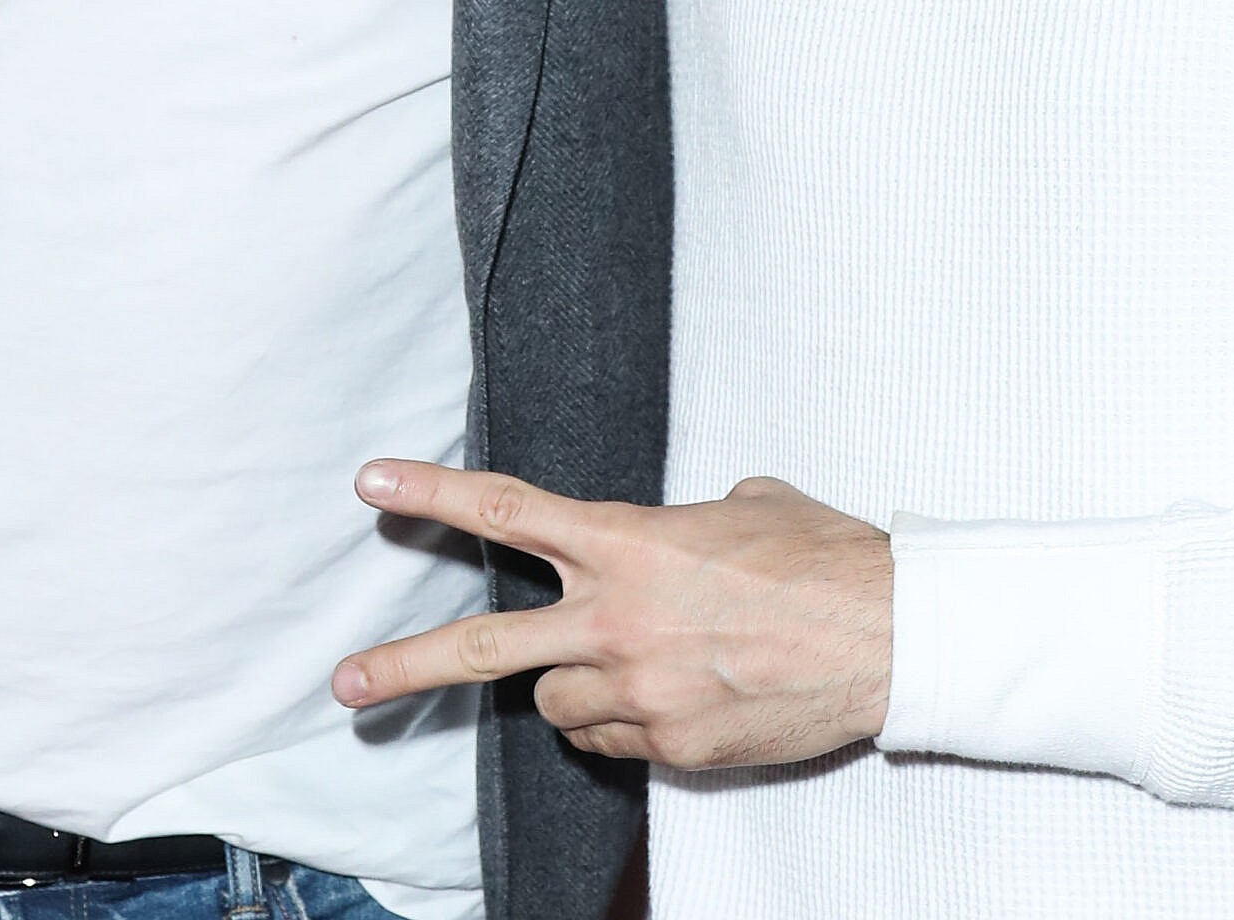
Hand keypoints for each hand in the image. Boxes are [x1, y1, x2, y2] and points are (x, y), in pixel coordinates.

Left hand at [332, 460, 892, 768]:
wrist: (888, 636)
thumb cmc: (821, 557)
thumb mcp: (740, 505)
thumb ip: (679, 523)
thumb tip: (679, 536)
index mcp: (628, 541)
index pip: (507, 510)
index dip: (432, 495)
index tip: (372, 484)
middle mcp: (617, 618)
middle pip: (487, 644)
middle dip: (406, 664)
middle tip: (346, 681)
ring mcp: (641, 691)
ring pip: (555, 702)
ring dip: (572, 684)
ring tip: (634, 660)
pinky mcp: (672, 748)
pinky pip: (611, 738)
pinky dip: (623, 721)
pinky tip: (674, 697)